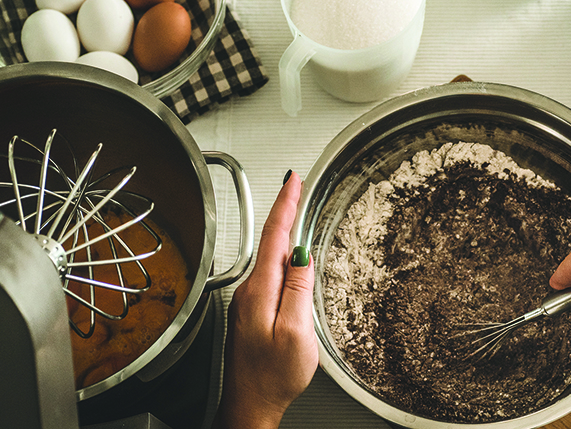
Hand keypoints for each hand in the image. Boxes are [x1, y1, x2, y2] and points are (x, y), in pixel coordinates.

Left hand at [212, 171, 317, 428]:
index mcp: (261, 291)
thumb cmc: (272, 377)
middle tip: (296, 185)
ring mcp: (251, 302)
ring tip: (296, 212)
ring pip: (271, 259)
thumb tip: (303, 256)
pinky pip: (272, 276)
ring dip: (284, 233)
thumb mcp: (296, 333)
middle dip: (284, 210)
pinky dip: (283, 258)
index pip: (274, 236)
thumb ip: (300, 290)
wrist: (250, 406)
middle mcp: (251, 292)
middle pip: (271, 242)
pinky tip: (292, 258)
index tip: (293, 180)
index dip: (285, 204)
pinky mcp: (254, 312)